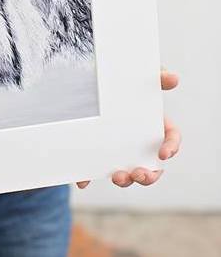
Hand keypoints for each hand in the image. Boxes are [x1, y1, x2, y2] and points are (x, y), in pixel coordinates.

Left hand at [76, 67, 180, 188]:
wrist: (94, 80)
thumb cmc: (128, 80)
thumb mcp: (143, 74)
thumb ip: (158, 76)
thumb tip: (173, 78)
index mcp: (156, 126)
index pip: (171, 140)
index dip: (171, 148)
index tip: (164, 154)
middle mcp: (141, 143)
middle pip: (152, 167)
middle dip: (148, 176)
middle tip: (139, 174)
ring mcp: (121, 150)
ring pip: (128, 173)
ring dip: (125, 180)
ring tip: (118, 176)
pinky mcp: (100, 153)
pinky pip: (97, 169)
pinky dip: (90, 177)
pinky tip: (83, 181)